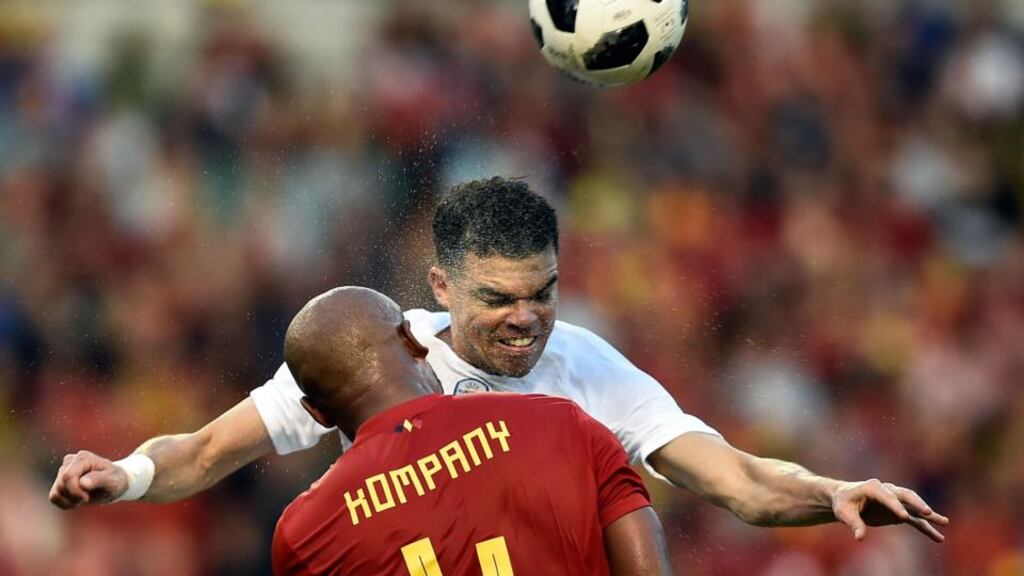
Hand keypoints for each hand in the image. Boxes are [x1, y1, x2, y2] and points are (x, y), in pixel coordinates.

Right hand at [49, 450, 128, 508]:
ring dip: (70, 501)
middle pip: (61, 485)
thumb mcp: (112, 481)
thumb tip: (82, 482)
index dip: (75, 491)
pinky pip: (53, 497)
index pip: (68, 476)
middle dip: (74, 497)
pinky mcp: (60, 481)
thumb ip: (98, 479)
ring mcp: (63, 471)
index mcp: (83, 458)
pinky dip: (64, 503)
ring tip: (84, 498)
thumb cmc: (116, 480)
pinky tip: (77, 501)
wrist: (114, 484)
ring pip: (56, 492)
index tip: (87, 497)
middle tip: (87, 498)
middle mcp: (70, 461)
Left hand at [832, 479, 948, 541]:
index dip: (894, 506)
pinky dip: (926, 528)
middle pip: (906, 496)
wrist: (846, 499)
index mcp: (873, 487)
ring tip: (944, 522)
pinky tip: (938, 537)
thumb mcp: (843, 512)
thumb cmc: (843, 503)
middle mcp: (888, 491)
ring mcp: (896, 501)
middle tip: (927, 513)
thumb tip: (860, 537)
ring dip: (928, 515)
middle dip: (917, 504)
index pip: (886, 496)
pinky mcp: (900, 512)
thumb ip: (852, 523)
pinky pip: (915, 520)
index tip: (903, 518)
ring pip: (914, 507)